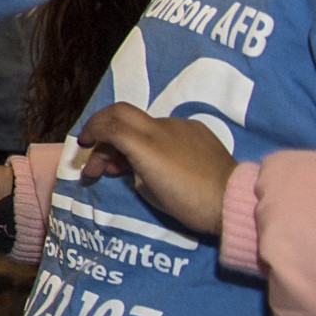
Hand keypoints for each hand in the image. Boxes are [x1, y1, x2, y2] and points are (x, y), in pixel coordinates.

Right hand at [74, 103, 237, 234]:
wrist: (232, 201)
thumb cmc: (186, 203)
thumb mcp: (147, 191)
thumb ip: (129, 168)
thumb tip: (123, 161)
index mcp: (145, 146)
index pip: (109, 126)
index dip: (91, 132)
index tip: (83, 145)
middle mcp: (160, 128)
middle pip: (120, 111)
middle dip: (101, 123)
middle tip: (92, 143)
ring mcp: (180, 126)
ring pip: (142, 122)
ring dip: (126, 136)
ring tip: (121, 163)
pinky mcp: (197, 129)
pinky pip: (165, 128)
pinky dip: (151, 139)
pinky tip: (155, 158)